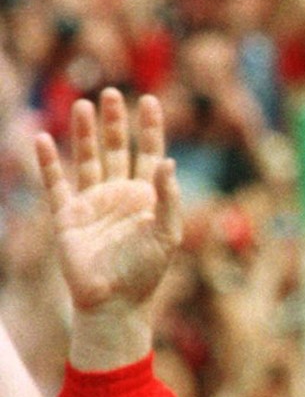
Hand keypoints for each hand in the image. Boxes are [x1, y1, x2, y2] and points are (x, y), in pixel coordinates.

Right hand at [36, 89, 181, 313]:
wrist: (114, 303)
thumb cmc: (145, 272)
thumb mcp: (167, 234)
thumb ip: (168, 198)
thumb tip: (169, 161)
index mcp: (146, 199)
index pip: (150, 155)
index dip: (150, 129)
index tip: (151, 101)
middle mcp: (119, 195)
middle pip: (117, 150)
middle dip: (115, 123)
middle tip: (112, 93)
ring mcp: (92, 203)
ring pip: (87, 159)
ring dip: (84, 133)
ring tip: (83, 104)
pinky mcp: (67, 216)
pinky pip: (56, 184)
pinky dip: (47, 163)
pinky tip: (43, 139)